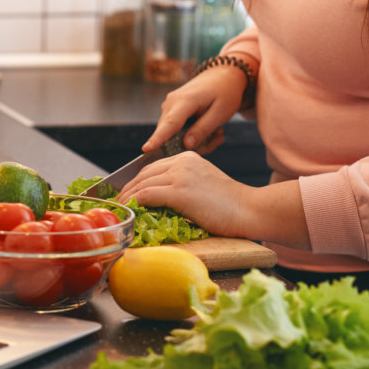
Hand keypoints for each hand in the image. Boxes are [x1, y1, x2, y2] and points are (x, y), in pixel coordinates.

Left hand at [117, 151, 248, 236]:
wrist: (249, 209)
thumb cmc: (230, 204)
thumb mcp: (203, 183)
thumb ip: (182, 183)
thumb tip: (157, 198)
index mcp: (187, 156)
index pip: (153, 167)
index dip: (136, 181)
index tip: (127, 193)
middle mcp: (182, 161)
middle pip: (144, 174)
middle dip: (128, 189)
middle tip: (118, 203)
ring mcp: (180, 175)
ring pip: (142, 184)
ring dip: (128, 198)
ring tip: (121, 210)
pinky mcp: (179, 191)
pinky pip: (147, 195)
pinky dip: (135, 204)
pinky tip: (131, 212)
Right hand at [141, 65, 248, 153]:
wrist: (222, 76)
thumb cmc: (224, 93)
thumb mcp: (220, 113)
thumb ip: (203, 130)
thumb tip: (186, 145)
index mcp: (185, 100)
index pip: (170, 123)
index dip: (158, 138)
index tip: (146, 149)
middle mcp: (171, 103)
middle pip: (171, 135)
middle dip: (193, 145)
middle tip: (218, 137)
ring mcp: (169, 106)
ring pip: (174, 135)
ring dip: (196, 139)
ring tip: (217, 131)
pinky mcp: (170, 111)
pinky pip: (176, 131)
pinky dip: (193, 134)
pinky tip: (210, 129)